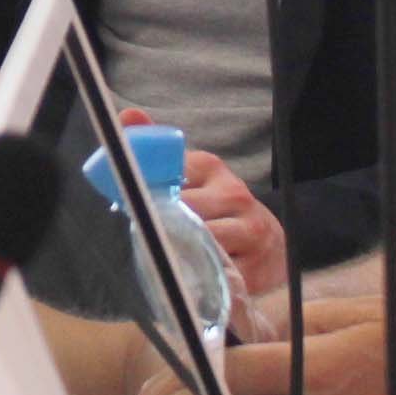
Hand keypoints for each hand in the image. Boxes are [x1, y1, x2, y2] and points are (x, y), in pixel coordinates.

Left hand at [121, 106, 288, 298]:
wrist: (269, 242)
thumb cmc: (216, 206)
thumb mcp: (189, 174)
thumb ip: (156, 151)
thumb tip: (127, 116)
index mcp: (211, 167)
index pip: (168, 175)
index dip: (144, 195)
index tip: (126, 208)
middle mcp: (235, 193)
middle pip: (183, 212)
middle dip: (159, 227)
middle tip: (143, 238)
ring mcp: (250, 230)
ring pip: (201, 243)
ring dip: (180, 254)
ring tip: (167, 259)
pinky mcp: (257, 266)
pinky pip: (219, 273)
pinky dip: (202, 278)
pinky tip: (192, 277)